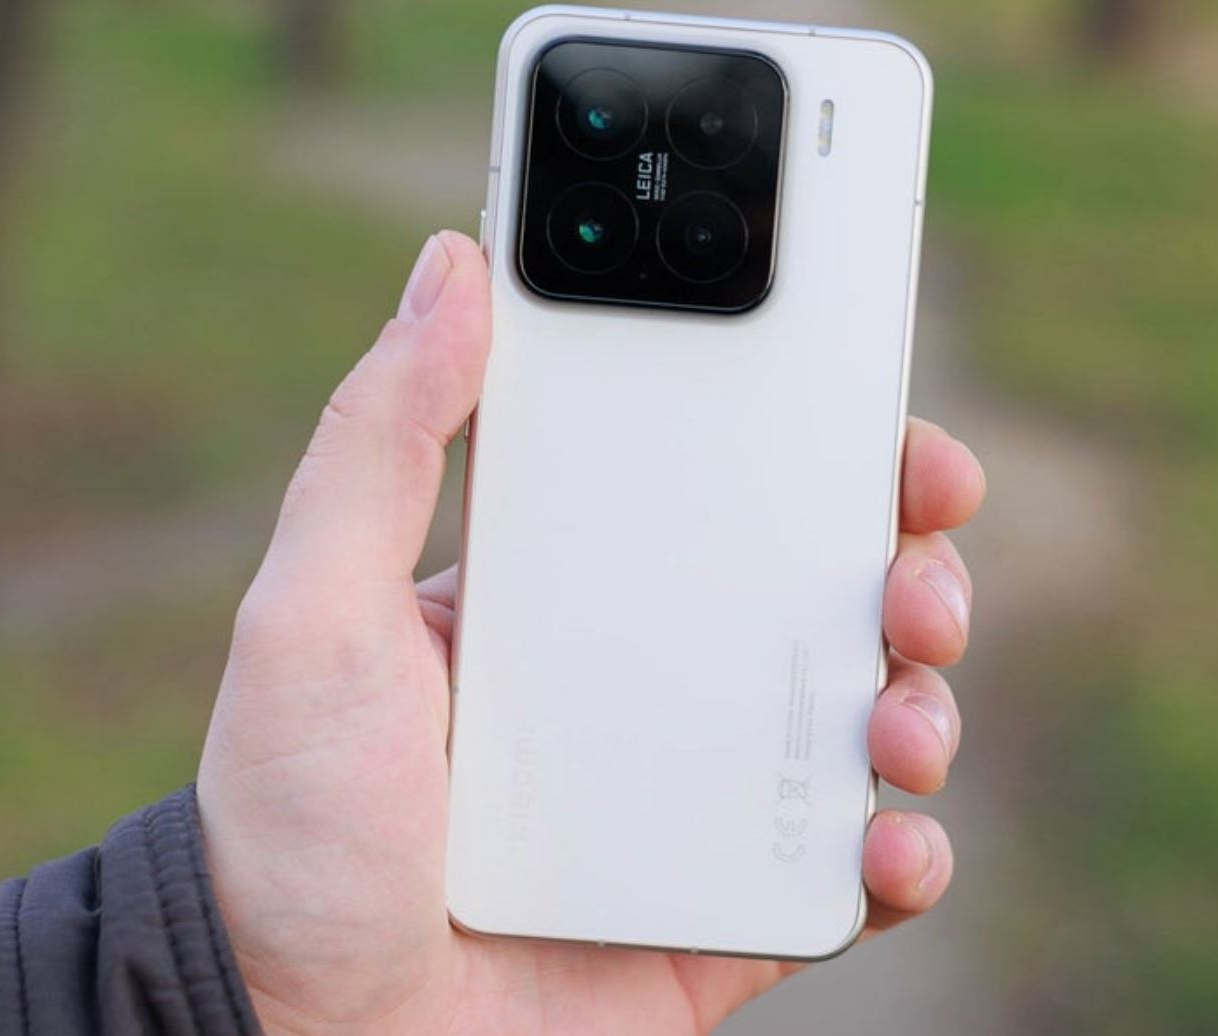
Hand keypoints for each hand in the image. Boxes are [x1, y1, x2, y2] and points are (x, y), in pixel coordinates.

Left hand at [196, 231, 985, 1034]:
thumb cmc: (289, 825)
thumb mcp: (311, 611)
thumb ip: (380, 443)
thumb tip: (451, 264)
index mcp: (576, 594)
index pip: (722, 487)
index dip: (822, 446)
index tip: (884, 419)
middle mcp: (651, 686)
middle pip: (828, 594)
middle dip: (910, 565)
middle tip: (919, 572)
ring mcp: (697, 801)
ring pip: (866, 720)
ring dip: (927, 700)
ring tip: (901, 722)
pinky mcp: (727, 914)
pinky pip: (852, 873)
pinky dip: (906, 856)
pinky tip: (889, 848)